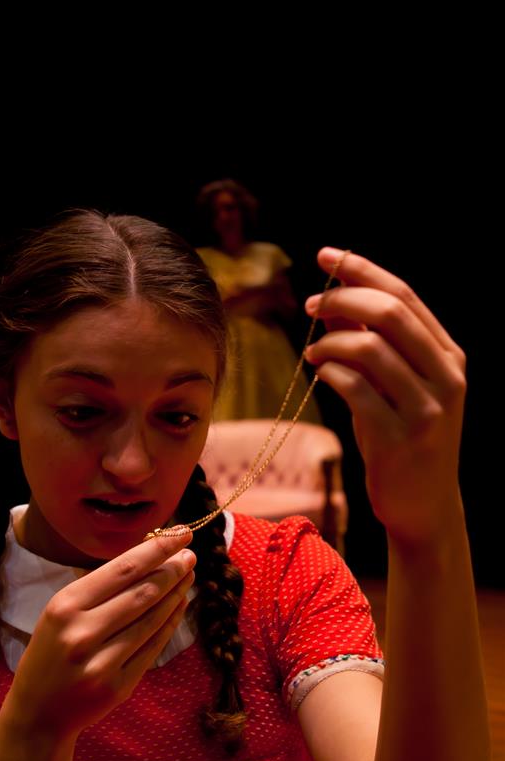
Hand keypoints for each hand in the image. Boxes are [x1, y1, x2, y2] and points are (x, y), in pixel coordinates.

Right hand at [4, 528, 194, 739]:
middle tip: (191, 555)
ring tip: (188, 577)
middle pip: (142, 592)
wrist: (37, 713)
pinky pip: (152, 647)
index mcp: (65, 605)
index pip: (122, 569)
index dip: (157, 549)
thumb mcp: (61, 611)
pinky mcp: (117, 687)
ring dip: (176, 594)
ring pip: (151, 619)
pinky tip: (179, 606)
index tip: (181, 534)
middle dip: (172, 570)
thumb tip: (149, 557)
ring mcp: (101, 663)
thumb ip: (100, 588)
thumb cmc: (51, 651)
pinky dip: (169, 623)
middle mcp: (82, 633)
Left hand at [304, 248, 465, 549]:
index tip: (326, 255)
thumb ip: (368, 341)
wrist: (422, 506)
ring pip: (370, 348)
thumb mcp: (391, 385)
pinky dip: (331, 371)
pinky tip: (320, 372)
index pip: (405, 295)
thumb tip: (333, 298)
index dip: (362, 270)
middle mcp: (446, 377)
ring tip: (314, 350)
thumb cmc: (401, 437)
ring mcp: (428, 409)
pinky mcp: (401, 438)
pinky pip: (356, 388)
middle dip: (343, 298)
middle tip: (312, 304)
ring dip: (330, 340)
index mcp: (448, 356)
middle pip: (390, 313)